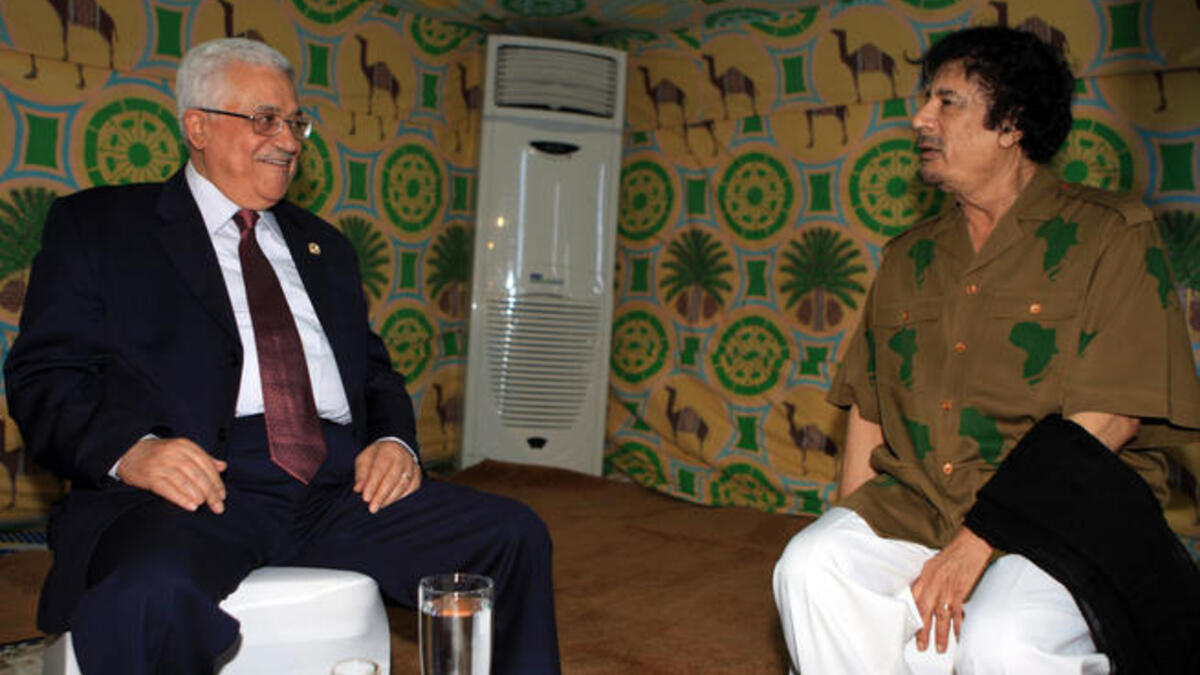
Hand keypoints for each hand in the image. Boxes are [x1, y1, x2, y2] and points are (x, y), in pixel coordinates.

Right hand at [118, 437, 226, 512]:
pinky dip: (181, 498)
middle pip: (198, 474)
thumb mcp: (182, 450)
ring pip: (185, 482)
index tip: (223, 495)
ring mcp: (161, 465)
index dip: (216, 481)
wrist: (128, 452)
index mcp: (185, 446)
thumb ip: (203, 458)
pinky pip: (168, 489)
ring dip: (198, 495)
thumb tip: (223, 467)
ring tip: (205, 505)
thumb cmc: (160, 453)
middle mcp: (174, 454)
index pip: (206, 464)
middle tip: (218, 506)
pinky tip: (191, 506)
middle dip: (211, 492)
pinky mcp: (150, 476)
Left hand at [354, 440, 420, 512]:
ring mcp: (412, 465)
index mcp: (388, 450)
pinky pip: (412, 489)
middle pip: (393, 478)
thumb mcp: (364, 459)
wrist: (396, 448)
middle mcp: (403, 457)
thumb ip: (361, 474)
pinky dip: (402, 498)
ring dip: (391, 498)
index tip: (365, 499)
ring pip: (404, 485)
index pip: (380, 469)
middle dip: (382, 495)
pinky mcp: (418, 475)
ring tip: (380, 506)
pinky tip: (392, 503)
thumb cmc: (377, 456)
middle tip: (373, 508)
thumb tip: (358, 489)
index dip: (373, 485)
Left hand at [910, 525, 991, 652]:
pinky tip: (958, 637)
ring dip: (941, 634)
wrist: (970, 544)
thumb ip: (924, 581)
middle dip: (923, 631)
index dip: (911, 615)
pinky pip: (959, 613)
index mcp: (924, 576)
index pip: (913, 599)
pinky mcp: (961, 591)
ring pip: (942, 616)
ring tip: (940, 648)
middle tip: (921, 646)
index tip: (908, 629)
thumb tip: (917, 596)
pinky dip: (959, 626)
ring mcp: (948, 589)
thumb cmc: (951, 554)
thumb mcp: (930, 565)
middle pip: (925, 611)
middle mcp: (934, 584)